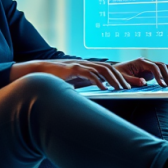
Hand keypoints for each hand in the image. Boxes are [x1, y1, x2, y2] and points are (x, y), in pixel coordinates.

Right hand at [9, 59, 132, 89]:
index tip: (129, 86)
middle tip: (129, 88)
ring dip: (112, 79)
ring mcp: (79, 66)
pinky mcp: (72, 69)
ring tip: (120, 88)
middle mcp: (86, 65)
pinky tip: (103, 88)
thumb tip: (94, 102)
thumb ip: (84, 88)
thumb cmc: (56, 80)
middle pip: (109, 68)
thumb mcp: (73, 84)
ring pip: (101, 69)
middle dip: (120, 77)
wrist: (38, 72)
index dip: (119, 76)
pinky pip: (88, 73)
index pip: (108, 69)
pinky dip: (97, 80)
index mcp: (88, 68)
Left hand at [114, 58, 167, 87]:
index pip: (154, 67)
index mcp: (140, 62)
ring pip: (164, 67)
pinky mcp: (151, 70)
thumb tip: (143, 82)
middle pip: (162, 66)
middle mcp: (146, 62)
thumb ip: (132, 80)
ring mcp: (150, 66)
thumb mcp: (123, 78)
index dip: (159, 76)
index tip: (163, 85)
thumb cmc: (118, 74)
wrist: (116, 71)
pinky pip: (163, 71)